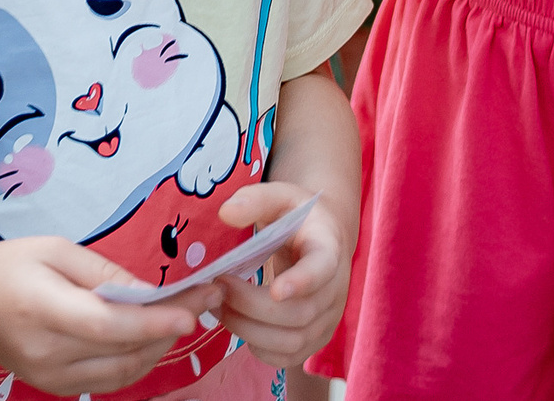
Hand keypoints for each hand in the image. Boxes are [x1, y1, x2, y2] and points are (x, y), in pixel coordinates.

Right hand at [0, 236, 218, 396]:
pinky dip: (141, 360)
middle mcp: (46, 352)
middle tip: (208, 295)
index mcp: (40, 308)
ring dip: (161, 345)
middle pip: (122, 350)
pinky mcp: (57, 388)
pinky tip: (156, 334)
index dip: (151, 322)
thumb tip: (151, 294)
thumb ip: (104, 273)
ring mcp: (51, 378)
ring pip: (125, 372)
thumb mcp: (55, 249)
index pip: (104, 325)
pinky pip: (112, 380)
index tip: (192, 311)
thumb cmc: (11, 266)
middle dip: (172, 326)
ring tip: (188, 312)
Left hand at [210, 182, 349, 370]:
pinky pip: (288, 357)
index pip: (323, 269)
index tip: (276, 290)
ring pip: (293, 341)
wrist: (320, 239)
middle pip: (300, 313)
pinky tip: (237, 325)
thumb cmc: (296, 217)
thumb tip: (226, 213)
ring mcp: (328, 318)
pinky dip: (259, 348)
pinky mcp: (315, 338)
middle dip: (251, 306)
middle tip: (218, 287)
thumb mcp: (280, 197)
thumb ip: (255, 200)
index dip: (302, 282)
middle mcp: (336, 289)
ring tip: (219, 307)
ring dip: (249, 329)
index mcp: (329, 248)